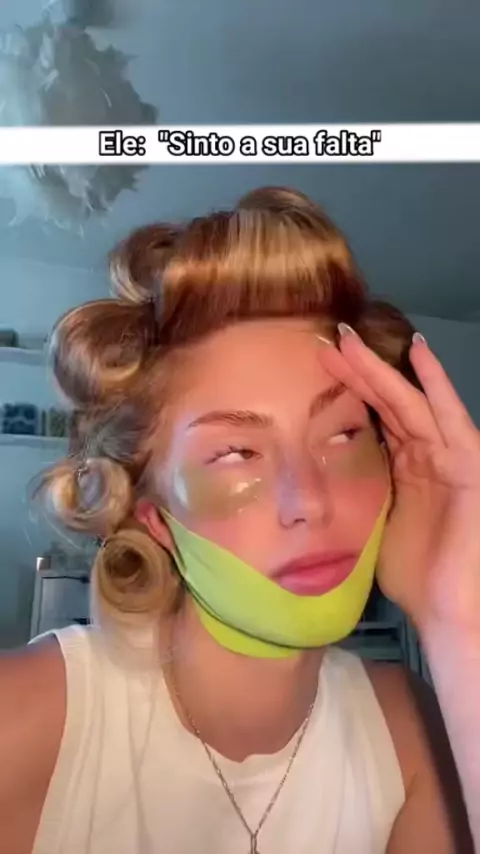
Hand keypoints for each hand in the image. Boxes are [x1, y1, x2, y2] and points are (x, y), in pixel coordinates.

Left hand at [317, 325, 479, 632]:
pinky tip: (420, 351)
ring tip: (350, 340)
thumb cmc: (416, 578)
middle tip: (325, 341)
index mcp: (406, 469)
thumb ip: (361, 496)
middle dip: (358, 371)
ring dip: (382, 370)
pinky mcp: (468, 466)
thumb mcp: (376, 525)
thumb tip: (321, 483)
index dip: (349, 391)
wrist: (449, 612)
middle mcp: (428, 456)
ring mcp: (450, 458)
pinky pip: (449, 418)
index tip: (316, 367)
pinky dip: (436, 384)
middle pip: (390, 403)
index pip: (375, 419)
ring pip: (411, 403)